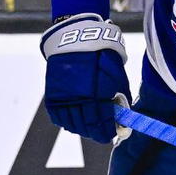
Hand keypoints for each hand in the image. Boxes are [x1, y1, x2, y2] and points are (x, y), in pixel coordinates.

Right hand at [41, 14, 129, 143]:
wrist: (76, 40)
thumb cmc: (102, 59)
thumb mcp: (117, 78)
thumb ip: (120, 100)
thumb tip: (122, 119)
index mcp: (97, 96)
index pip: (101, 125)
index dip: (106, 133)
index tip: (110, 134)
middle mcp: (78, 100)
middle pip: (86, 128)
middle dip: (95, 133)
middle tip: (100, 132)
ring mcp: (64, 99)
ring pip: (72, 125)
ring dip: (81, 129)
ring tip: (88, 126)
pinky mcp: (53, 96)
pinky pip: (59, 118)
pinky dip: (67, 122)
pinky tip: (74, 120)